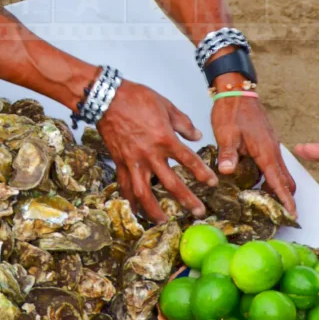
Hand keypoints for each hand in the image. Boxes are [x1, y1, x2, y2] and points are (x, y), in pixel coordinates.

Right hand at [98, 80, 218, 222]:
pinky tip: (135, 210)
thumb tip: (196, 135)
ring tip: (164, 221)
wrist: (107, 98)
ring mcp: (133, 161)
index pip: (189, 161)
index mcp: (165, 139)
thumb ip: (183, 123)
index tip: (212, 183)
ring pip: (144, 192)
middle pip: (171, 183)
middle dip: (187, 199)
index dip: (202, 173)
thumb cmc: (136, 98)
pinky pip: (125, 185)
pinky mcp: (119, 162)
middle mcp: (150, 154)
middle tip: (198, 211)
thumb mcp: (165, 105)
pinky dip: (130, 199)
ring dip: (154, 210)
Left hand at [211, 96, 296, 215]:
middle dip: (282, 195)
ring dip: (273, 184)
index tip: (292, 214)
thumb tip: (228, 172)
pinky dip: (268, 173)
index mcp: (265, 151)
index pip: (278, 180)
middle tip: (273, 210)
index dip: (285, 198)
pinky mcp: (265, 141)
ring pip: (278, 171)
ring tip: (258, 196)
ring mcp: (270, 145)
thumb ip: (228, 154)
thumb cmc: (232, 111)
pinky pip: (272, 162)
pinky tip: (252, 176)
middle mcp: (272, 150)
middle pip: (284, 179)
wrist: (237, 91)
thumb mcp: (226, 133)